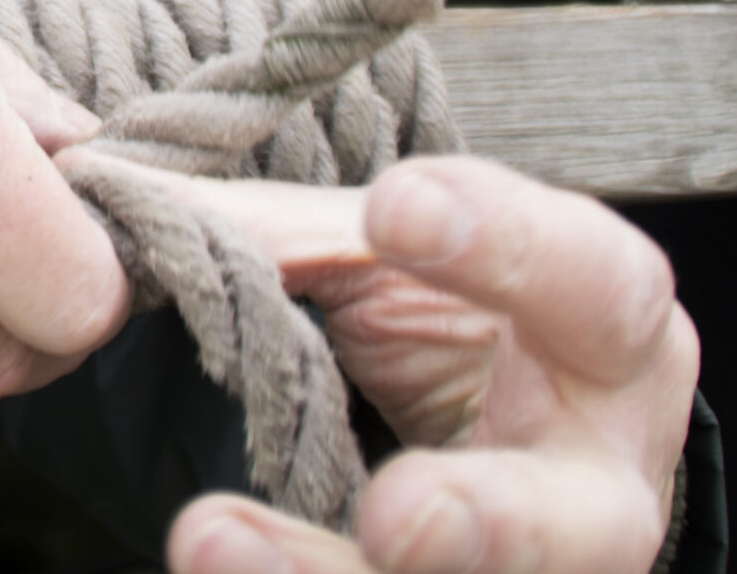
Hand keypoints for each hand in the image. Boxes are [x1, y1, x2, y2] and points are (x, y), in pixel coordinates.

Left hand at [133, 155, 697, 573]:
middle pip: (578, 523)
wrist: (467, 456)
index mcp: (609, 332)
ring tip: (209, 541)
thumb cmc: (441, 313)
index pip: (593, 281)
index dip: (507, 243)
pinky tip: (217, 565)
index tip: (393, 206)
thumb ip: (282, 236)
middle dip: (488, 523)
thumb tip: (127, 200)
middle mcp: (602, 482)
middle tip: (396, 516)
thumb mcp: (382, 259)